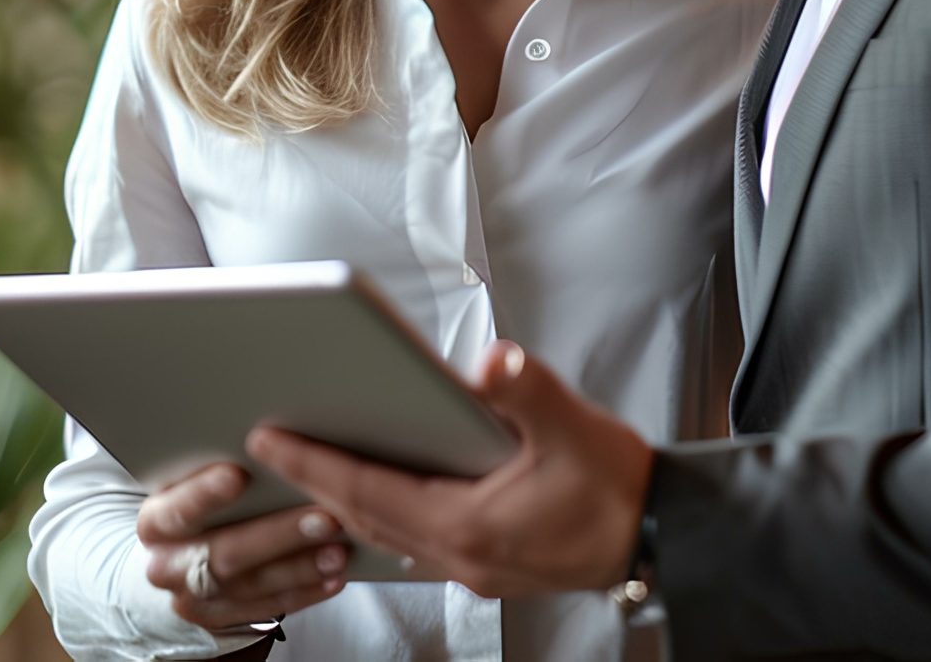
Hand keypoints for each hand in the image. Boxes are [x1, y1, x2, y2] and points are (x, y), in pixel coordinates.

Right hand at [137, 462, 349, 631]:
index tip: (238, 475)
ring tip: (338, 549)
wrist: (181, 556)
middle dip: (276, 535)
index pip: (177, 511)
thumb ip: (221, 469)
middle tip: (322, 516)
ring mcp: (193, 598)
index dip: (205, 495)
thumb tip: (268, 439)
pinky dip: (304, 592)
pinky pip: (266, 609)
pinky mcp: (220, 619)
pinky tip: (332, 577)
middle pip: (222, 553)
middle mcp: (167, 565)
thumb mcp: (193, 482)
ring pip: (249, 584)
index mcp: (155, 522)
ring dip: (299, 567)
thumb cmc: (199, 505)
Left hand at [247, 341, 651, 599]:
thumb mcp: (574, 428)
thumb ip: (529, 392)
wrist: (663, 536)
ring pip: (387, 534)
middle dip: (313, 482)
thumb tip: (493, 363)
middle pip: (366, 517)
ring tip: (307, 469)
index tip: (270, 439)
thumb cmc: (619, 486)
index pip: (369, 492)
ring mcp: (475, 567)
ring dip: (346, 502)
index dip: (314, 464)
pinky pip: (414, 542)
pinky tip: (376, 496)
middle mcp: (463, 556)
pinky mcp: (490, 565)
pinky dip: (384, 516)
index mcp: (470, 526)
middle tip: (267, 448)